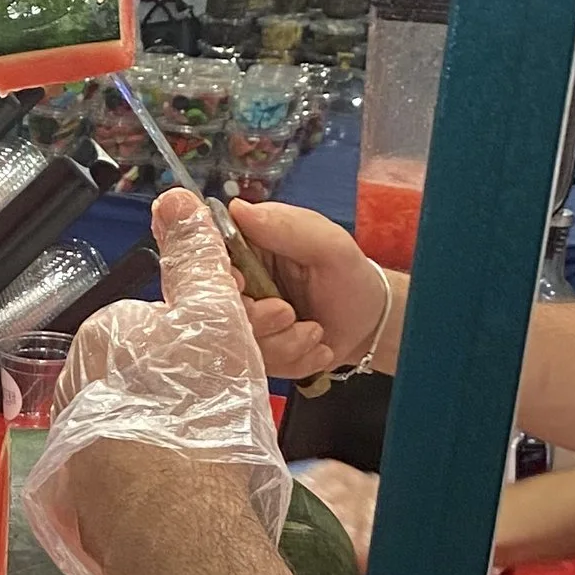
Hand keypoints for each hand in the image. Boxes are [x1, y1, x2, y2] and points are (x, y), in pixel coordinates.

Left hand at [23, 189, 290, 574]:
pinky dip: (166, 469)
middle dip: (206, 378)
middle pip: (157, 370)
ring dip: (189, 424)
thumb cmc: (197, 409)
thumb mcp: (211, 314)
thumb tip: (175, 195)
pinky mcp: (85, 493)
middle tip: (246, 403)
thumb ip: (195, 257)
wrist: (175, 517)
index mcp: (103, 334)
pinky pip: (135, 466)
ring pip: (148, 416)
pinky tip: (196, 480)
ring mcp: (78, 440)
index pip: (168, 322)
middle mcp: (77, 383)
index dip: (221, 335)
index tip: (254, 351)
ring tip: (226, 447)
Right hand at [225, 198, 393, 383]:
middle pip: (213, 309)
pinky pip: (257, 365)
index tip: (242, 284)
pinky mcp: (254, 351)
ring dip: (282, 344)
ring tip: (314, 332)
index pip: (205, 257)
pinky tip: (314, 348)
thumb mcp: (328, 244)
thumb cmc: (350, 277)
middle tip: (289, 314)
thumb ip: (287, 226)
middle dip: (256, 320)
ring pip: (237, 343)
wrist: (369, 323)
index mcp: (245, 247)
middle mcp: (237, 285)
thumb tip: (238, 208)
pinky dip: (292, 361)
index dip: (216, 276)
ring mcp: (243, 321)